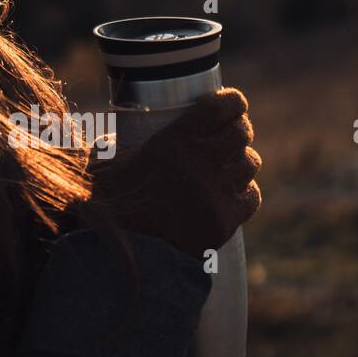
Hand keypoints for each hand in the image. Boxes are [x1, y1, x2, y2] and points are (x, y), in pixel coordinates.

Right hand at [82, 87, 261, 260]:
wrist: (116, 253)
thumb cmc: (106, 205)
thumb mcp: (108, 162)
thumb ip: (124, 144)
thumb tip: (123, 136)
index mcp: (173, 140)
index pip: (220, 107)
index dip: (232, 103)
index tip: (232, 105)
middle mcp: (200, 162)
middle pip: (241, 133)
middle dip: (238, 131)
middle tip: (229, 137)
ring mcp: (216, 193)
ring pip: (249, 163)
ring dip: (240, 162)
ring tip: (227, 168)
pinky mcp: (225, 222)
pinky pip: (251, 196)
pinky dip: (244, 193)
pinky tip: (231, 194)